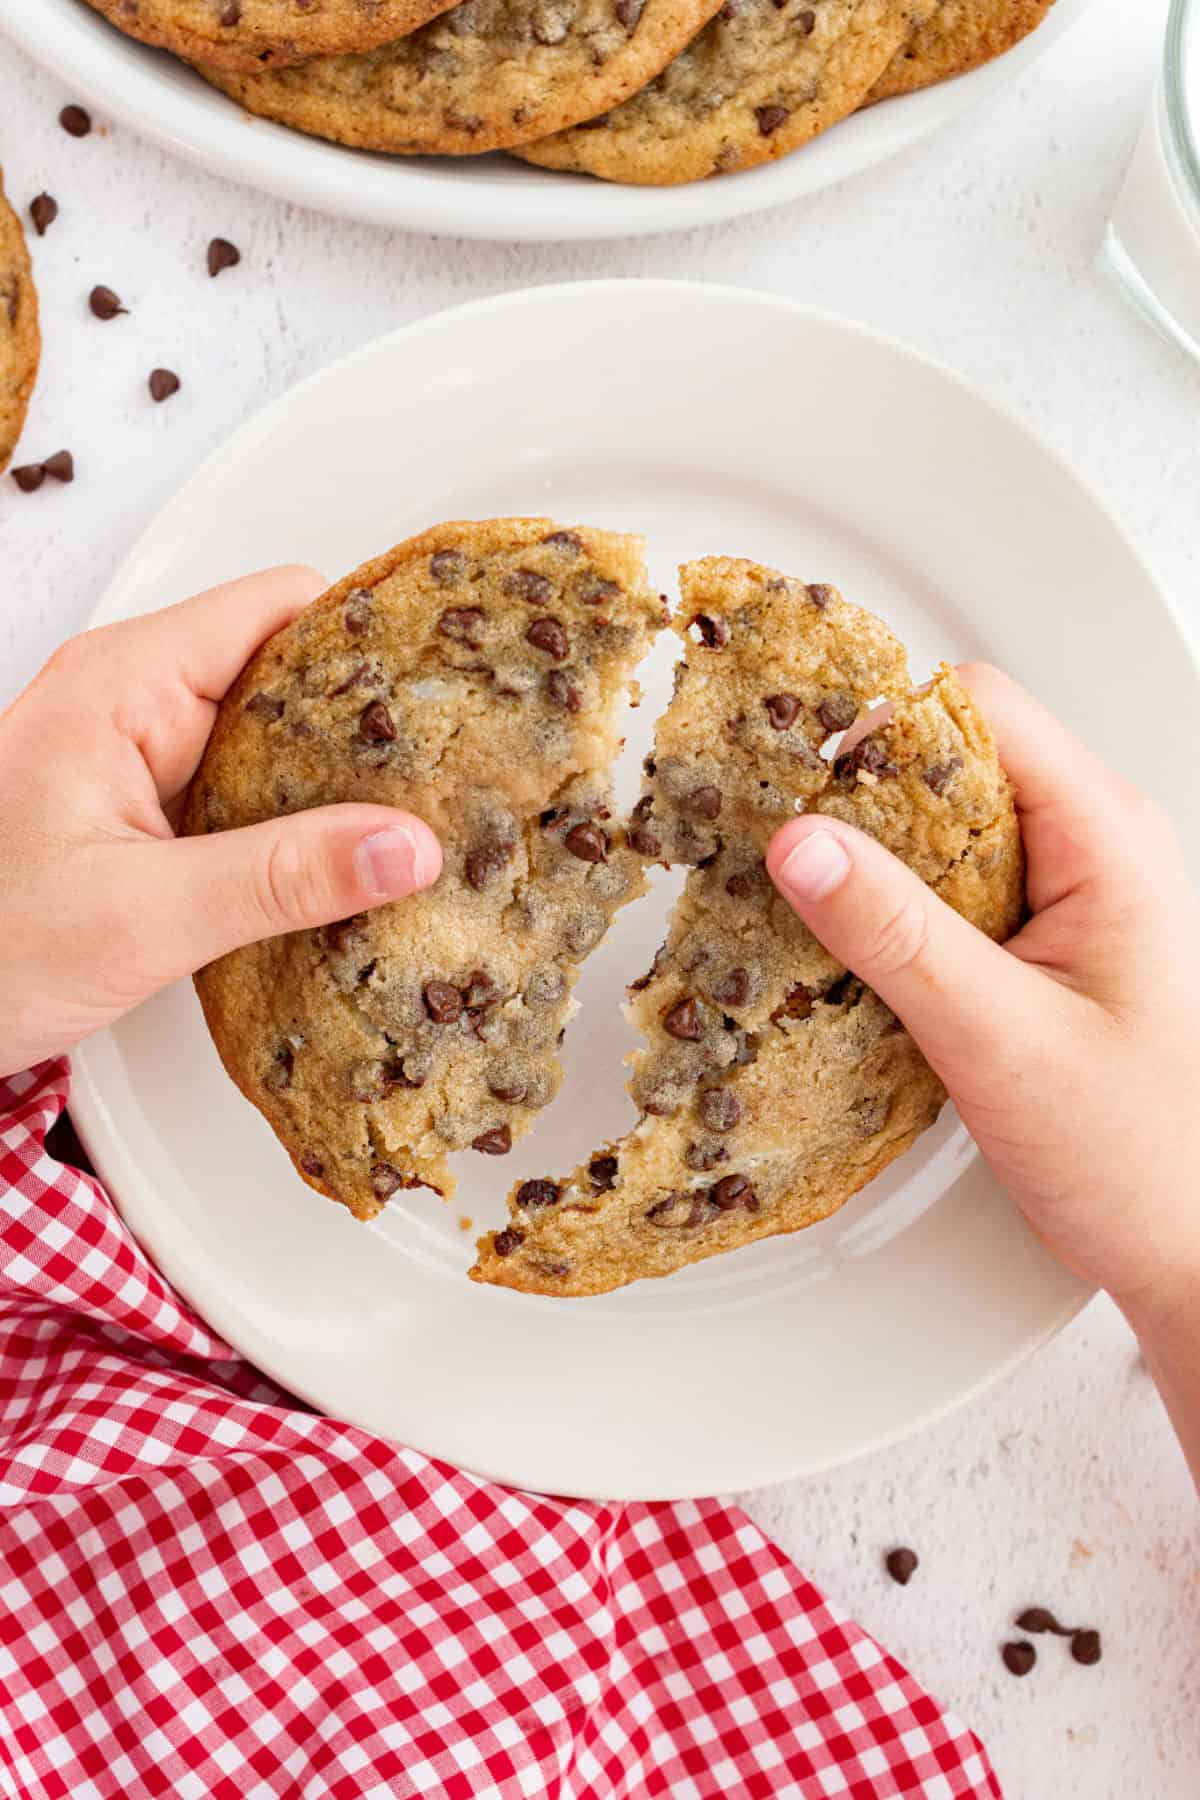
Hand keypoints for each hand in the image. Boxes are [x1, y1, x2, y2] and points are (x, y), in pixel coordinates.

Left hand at [0, 568, 441, 1077]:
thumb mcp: (144, 915)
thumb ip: (283, 877)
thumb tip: (406, 846)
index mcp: (123, 683)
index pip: (280, 608)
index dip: (372, 635)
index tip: (452, 679)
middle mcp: (134, 703)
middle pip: (290, 670)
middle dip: (371, 720)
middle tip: (456, 770)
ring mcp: (142, 758)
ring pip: (275, 739)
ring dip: (338, 783)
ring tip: (423, 822)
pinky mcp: (151, 813)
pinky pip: (249, 795)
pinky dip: (301, 825)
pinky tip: (351, 866)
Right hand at [767, 664, 1199, 1329]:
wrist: (1192, 1250)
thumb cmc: (1142, 1154)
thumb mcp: (1001, 1039)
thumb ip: (896, 936)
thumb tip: (803, 845)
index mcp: (1107, 838)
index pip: (980, 710)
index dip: (880, 728)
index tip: (798, 779)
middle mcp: (1093, 847)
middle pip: (953, 757)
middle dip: (862, 796)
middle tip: (783, 848)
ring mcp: (1067, 893)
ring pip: (943, 825)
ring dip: (873, 860)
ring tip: (804, 903)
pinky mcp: (1038, 941)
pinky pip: (949, 886)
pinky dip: (892, 908)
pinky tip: (849, 951)